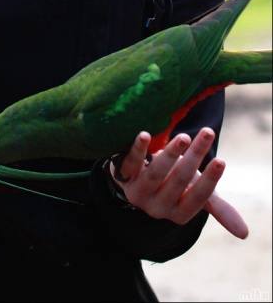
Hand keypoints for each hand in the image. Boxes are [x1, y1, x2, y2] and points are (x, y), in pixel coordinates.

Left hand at [111, 128, 248, 238]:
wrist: (136, 182)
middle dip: (194, 156)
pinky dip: (137, 149)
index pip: (197, 198)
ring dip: (171, 154)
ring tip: (183, 137)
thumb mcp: (193, 194)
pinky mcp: (122, 175)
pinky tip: (144, 135)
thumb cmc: (172, 184)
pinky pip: (129, 163)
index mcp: (178, 212)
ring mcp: (138, 192)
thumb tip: (244, 234)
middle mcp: (158, 207)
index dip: (209, 180)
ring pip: (156, 173)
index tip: (221, 160)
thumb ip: (216, 208)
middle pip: (178, 180)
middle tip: (207, 133)